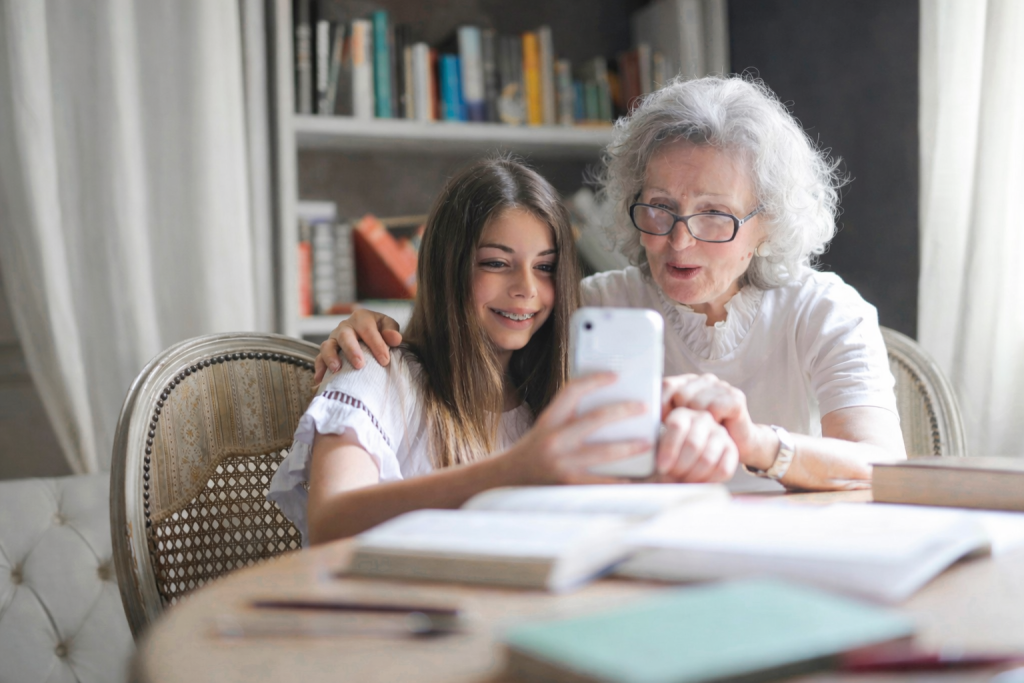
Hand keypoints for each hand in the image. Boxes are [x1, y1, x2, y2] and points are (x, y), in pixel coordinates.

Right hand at [314, 309, 402, 382]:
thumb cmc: (379, 331)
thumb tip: (395, 339)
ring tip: (336, 369)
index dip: (376, 345)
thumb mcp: (387, 326)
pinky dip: (320, 369)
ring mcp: (333, 339)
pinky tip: (321, 380)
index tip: (385, 361)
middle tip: (359, 365)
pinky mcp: (326, 352)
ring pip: (327, 346)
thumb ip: (392, 331)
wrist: (366, 333)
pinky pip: (319, 359)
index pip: (368, 330)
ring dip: (331, 357)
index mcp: (361, 318)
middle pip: (345, 336)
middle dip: (351, 351)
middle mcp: (344, 327)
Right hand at [499, 373, 652, 484]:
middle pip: (595, 419)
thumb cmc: (533, 450)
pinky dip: (621, 479)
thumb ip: (569, 417)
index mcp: (549, 420)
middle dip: (623, 411)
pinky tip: (636, 476)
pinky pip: (602, 482)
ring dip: (629, 447)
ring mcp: (561, 463)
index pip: (572, 391)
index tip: (615, 376)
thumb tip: (605, 406)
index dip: (595, 380)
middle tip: (643, 407)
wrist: (508, 479)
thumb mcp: (546, 426)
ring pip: (604, 452)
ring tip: (647, 443)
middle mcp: (554, 439)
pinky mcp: (569, 485)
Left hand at [655, 406, 737, 482]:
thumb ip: (655, 450)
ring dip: (692, 475)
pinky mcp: (732, 450)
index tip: (661, 467)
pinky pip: (723, 469)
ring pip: (707, 458)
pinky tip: (697, 483)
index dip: (669, 449)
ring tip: (682, 480)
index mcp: (681, 414)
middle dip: (680, 466)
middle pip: (693, 444)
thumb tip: (658, 463)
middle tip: (671, 476)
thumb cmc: (668, 455)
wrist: (688, 461)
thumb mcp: (656, 448)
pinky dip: (708, 481)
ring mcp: (720, 433)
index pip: (677, 426)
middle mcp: (702, 419)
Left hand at [661, 374, 776, 470]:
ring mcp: (721, 386)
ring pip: (696, 403)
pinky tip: (717, 426)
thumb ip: (664, 413)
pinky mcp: (735, 397)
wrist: (737, 447)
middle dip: (682, 417)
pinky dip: (713, 422)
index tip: (663, 422)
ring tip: (704, 430)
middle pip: (680, 395)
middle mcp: (705, 380)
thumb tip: (644, 412)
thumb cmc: (704, 436)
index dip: (661, 404)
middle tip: (689, 431)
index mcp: (688, 382)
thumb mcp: (680, 423)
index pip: (666, 385)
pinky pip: (714, 408)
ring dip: (698, 423)